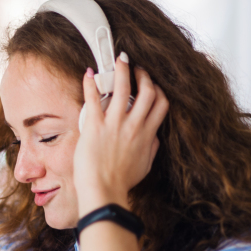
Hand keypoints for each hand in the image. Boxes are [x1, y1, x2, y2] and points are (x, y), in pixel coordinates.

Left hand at [73, 52, 168, 216]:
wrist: (104, 191)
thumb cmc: (121, 181)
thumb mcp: (144, 165)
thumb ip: (151, 148)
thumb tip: (154, 138)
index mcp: (147, 134)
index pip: (161, 104)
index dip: (158, 90)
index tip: (152, 85)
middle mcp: (134, 125)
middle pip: (148, 91)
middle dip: (144, 75)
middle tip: (137, 69)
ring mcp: (115, 124)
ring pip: (123, 88)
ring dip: (121, 70)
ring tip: (119, 60)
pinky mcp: (95, 125)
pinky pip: (94, 98)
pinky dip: (91, 83)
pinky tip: (89, 73)